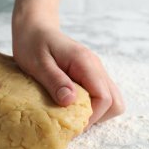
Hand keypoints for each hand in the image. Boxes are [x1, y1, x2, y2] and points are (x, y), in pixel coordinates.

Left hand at [12, 0, 124, 127]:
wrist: (35, 26)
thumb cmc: (32, 42)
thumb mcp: (38, 63)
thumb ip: (55, 81)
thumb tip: (71, 102)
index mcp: (85, 63)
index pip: (104, 98)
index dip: (89, 116)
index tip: (69, 122)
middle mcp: (96, 67)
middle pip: (115, 103)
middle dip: (97, 117)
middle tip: (72, 119)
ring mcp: (95, 71)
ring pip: (112, 100)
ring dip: (95, 112)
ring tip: (71, 113)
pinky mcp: (90, 75)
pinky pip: (101, 95)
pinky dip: (91, 105)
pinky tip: (71, 104)